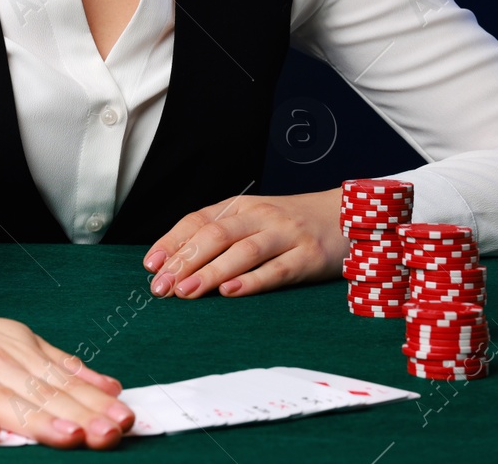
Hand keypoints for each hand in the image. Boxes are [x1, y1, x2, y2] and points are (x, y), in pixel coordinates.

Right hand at [0, 259, 133, 448]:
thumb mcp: (10, 341)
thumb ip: (55, 365)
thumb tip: (107, 387)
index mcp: (16, 351)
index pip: (62, 381)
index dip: (94, 402)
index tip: (125, 419)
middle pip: (40, 392)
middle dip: (79, 415)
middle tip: (111, 433)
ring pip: (2, 400)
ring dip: (38, 420)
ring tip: (70, 437)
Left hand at [141, 189, 347, 298]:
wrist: (346, 216)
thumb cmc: (291, 224)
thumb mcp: (253, 220)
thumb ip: (219, 235)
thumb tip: (172, 261)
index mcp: (242, 206)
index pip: (199, 220)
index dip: (172, 242)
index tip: (151, 265)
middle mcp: (261, 216)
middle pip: (216, 235)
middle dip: (185, 261)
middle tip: (163, 286)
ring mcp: (286, 235)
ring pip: (243, 251)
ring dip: (211, 272)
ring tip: (187, 291)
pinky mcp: (308, 257)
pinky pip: (277, 269)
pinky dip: (252, 281)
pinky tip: (231, 292)